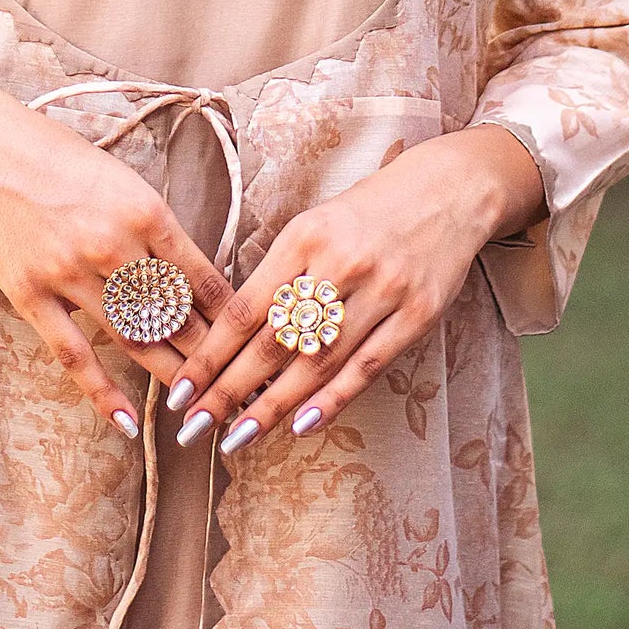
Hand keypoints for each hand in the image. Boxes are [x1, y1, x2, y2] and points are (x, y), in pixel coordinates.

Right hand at [0, 84, 233, 438]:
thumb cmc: (56, 154)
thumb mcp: (120, 179)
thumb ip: (154, 227)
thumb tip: (191, 274)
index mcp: (145, 210)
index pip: (202, 278)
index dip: (231, 319)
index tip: (250, 345)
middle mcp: (114, 245)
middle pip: (175, 317)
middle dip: (212, 358)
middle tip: (240, 391)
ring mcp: (70, 274)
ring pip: (134, 341)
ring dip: (170, 377)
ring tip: (200, 408)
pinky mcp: (32, 296)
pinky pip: (74, 355)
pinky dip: (102, 393)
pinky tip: (126, 422)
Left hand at [166, 125, 544, 452]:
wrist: (449, 190)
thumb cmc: (368, 212)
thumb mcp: (315, 224)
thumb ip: (280, 273)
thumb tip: (232, 334)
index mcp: (305, 236)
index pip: (245, 308)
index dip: (209, 355)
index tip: (179, 391)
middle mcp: (340, 263)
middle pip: (275, 341)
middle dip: (228, 390)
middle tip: (193, 427)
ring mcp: (382, 290)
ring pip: (318, 360)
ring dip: (273, 406)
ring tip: (237, 438)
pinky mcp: (417, 314)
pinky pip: (367, 365)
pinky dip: (332, 399)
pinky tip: (300, 425)